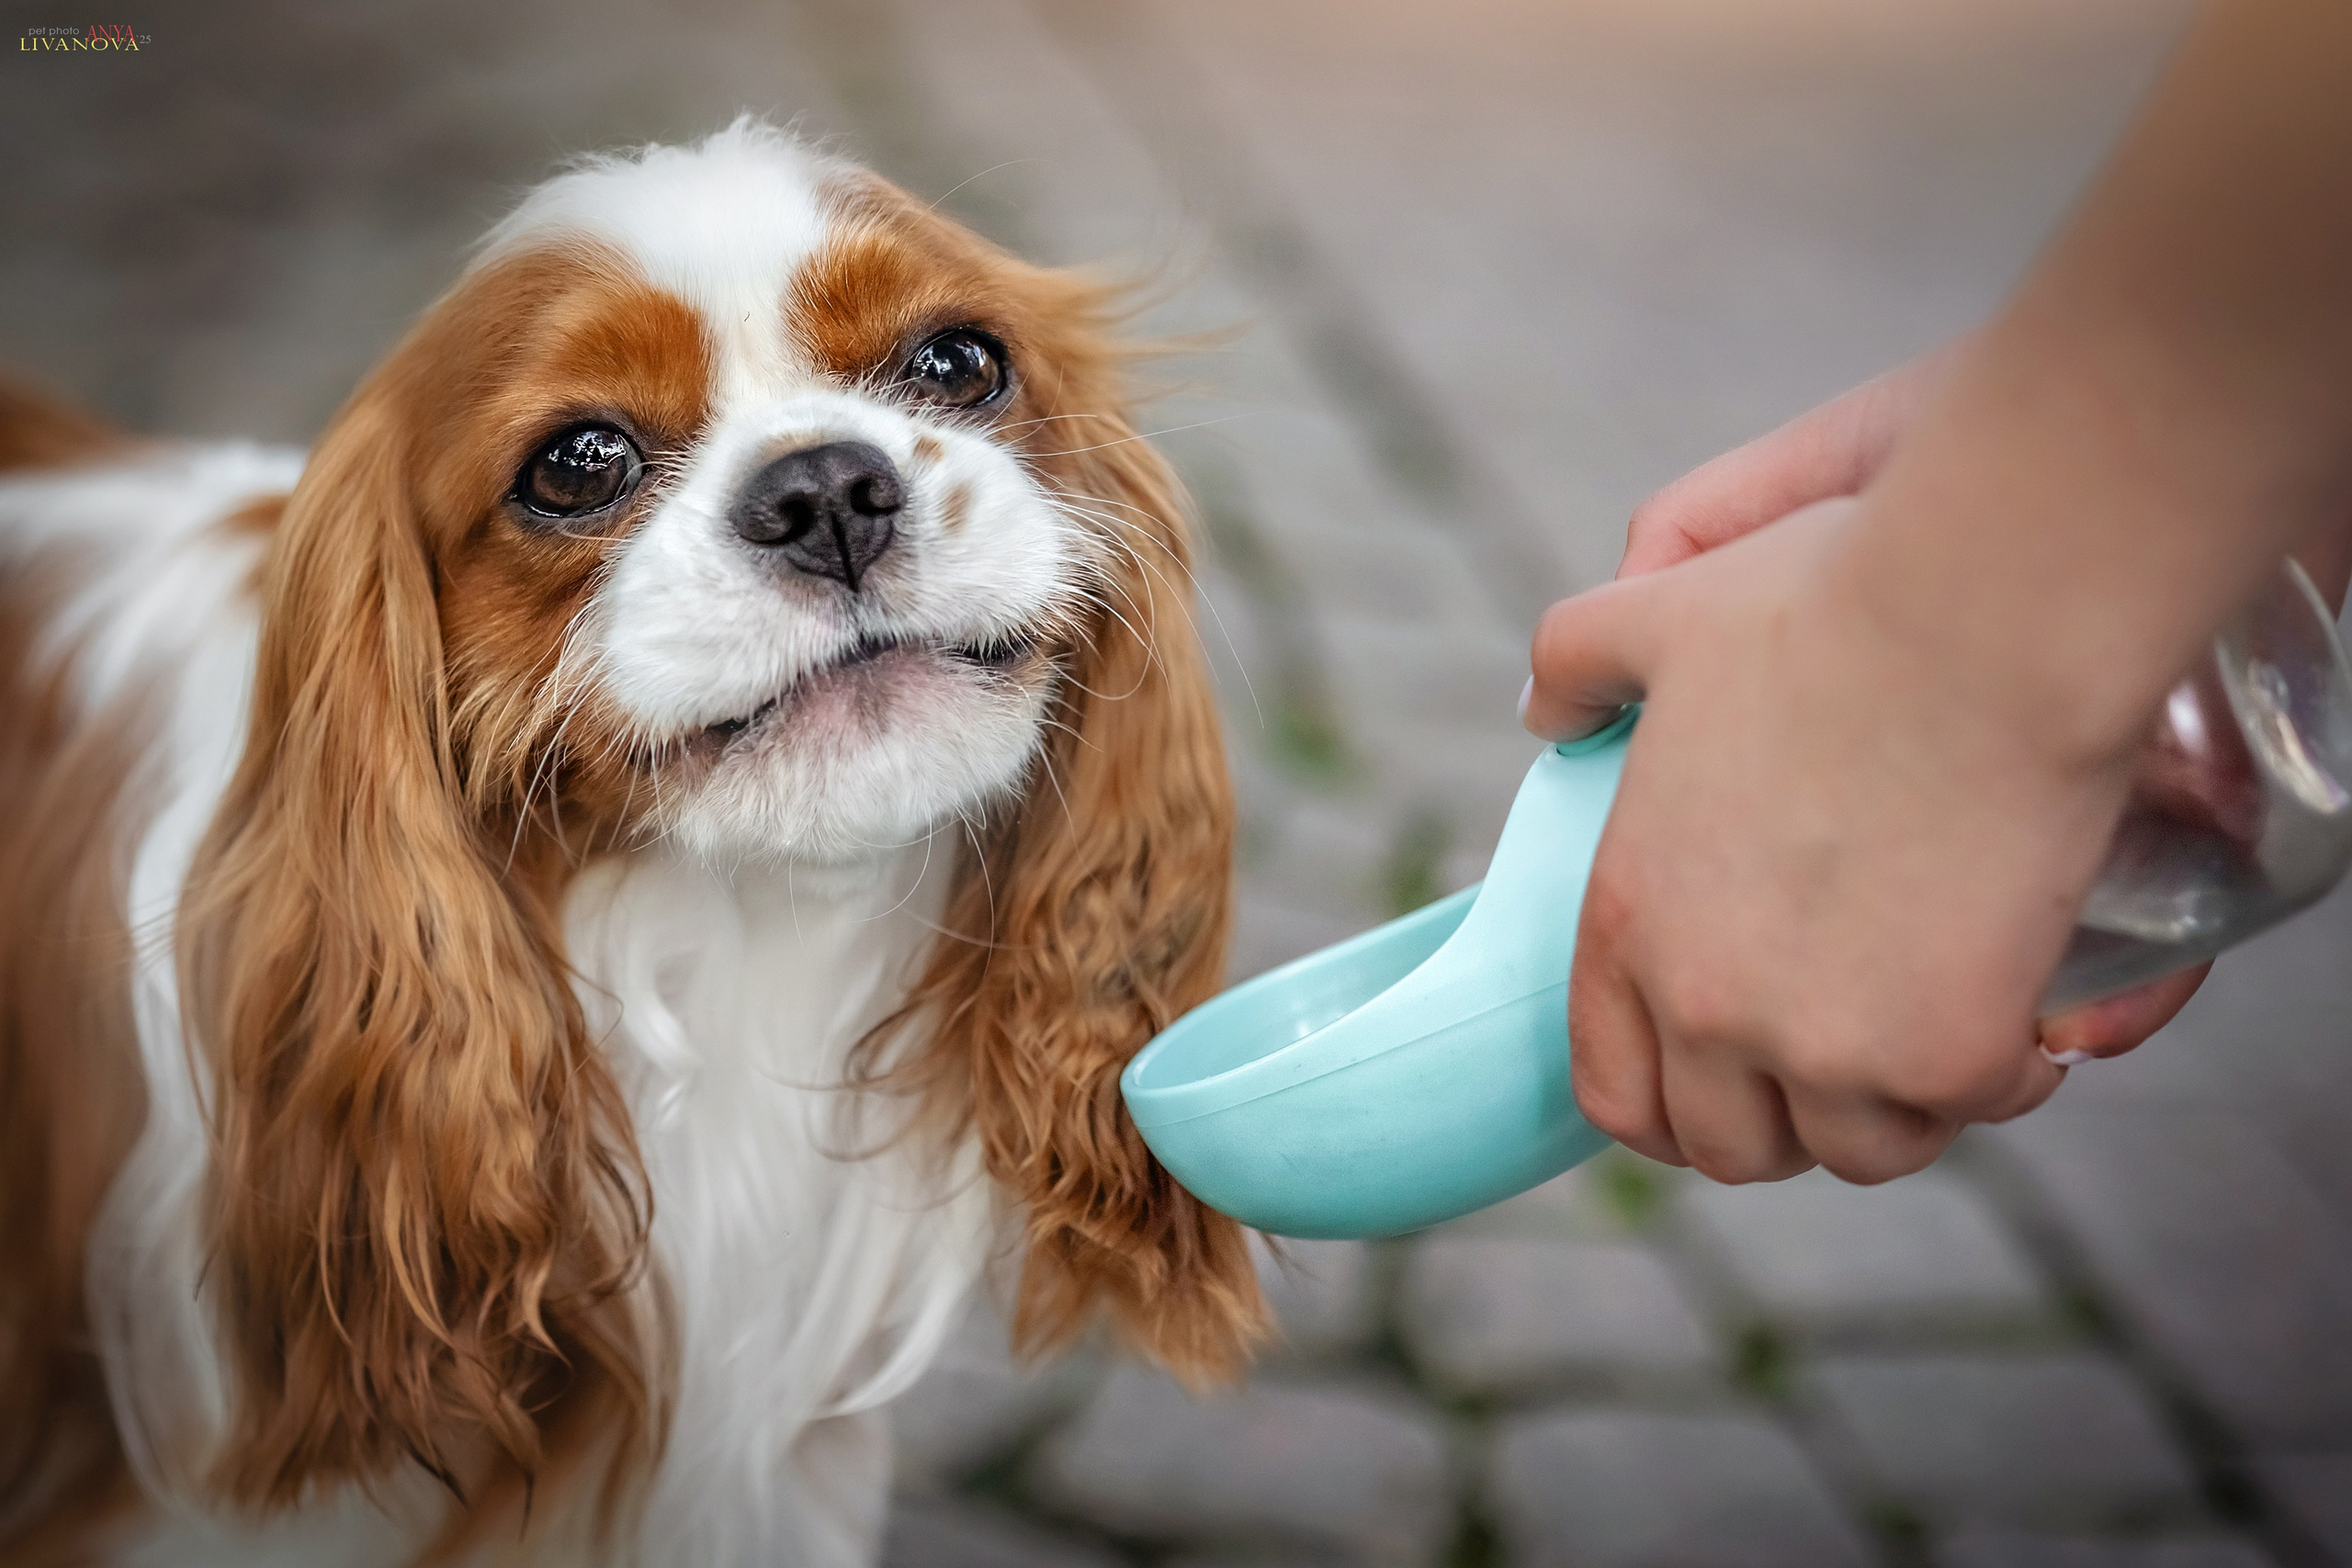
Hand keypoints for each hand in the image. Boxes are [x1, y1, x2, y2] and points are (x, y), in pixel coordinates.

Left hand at [1552, 343, 2210, 1079]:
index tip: (1732, 1084)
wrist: (1978, 617)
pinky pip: (1975, 1111)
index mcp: (1627, 921)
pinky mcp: (1947, 1054)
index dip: (1669, 1104)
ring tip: (1934, 1038)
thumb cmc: (1827, 601)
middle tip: (1851, 1060)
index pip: (1613, 1091)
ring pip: (1857, 1151)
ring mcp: (1825, 1045)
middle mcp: (1704, 1005)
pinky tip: (2026, 1018)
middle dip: (1786, 1120)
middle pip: (1731, 1147)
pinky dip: (2004, 1077)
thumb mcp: (1656, 617)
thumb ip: (1576, 663)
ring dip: (1895, 1110)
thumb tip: (1543, 708)